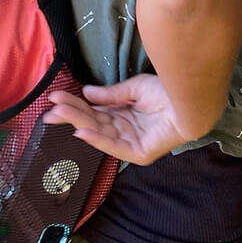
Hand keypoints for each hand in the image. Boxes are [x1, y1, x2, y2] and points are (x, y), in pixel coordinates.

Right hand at [43, 74, 191, 165]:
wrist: (192, 100)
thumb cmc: (168, 92)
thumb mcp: (135, 88)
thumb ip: (111, 94)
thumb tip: (86, 93)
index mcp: (125, 114)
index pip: (95, 111)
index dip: (76, 105)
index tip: (55, 97)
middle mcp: (126, 129)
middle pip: (94, 122)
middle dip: (71, 114)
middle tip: (50, 109)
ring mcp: (132, 142)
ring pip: (100, 132)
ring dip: (79, 122)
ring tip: (59, 113)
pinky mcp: (139, 153)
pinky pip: (114, 147)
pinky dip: (98, 139)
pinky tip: (81, 131)